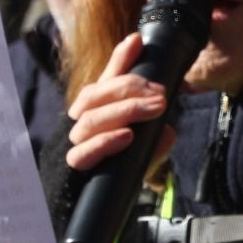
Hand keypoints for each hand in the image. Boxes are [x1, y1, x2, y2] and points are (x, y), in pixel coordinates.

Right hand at [65, 33, 176, 172]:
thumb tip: (166, 127)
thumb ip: (153, 131)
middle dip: (129, 90)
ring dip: (125, 111)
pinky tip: (127, 136)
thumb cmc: (125, 163)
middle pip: (95, 94)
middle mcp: (83, 120)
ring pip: (91, 119)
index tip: (139, 44)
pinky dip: (105, 142)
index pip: (106, 78)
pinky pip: (82, 152)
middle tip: (161, 95)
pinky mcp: (76, 165)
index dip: (120, 58)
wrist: (106, 199)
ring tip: (155, 110)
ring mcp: (77, 142)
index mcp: (99, 108)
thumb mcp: (145, 142)